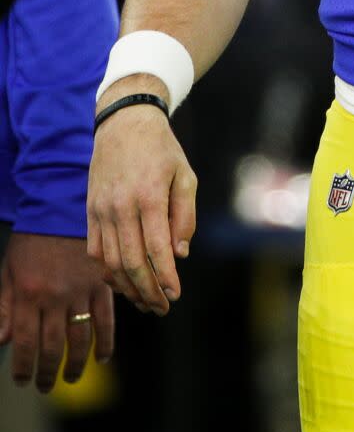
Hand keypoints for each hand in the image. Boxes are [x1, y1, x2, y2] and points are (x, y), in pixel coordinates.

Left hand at [0, 233, 113, 390]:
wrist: (63, 209)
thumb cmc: (31, 241)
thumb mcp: (9, 271)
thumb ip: (4, 307)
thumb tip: (2, 341)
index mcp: (29, 293)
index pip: (25, 342)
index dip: (23, 367)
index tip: (22, 381)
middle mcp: (55, 297)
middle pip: (52, 346)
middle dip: (46, 372)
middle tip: (43, 386)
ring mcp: (81, 292)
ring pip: (80, 339)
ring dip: (75, 365)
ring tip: (69, 378)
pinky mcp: (102, 286)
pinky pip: (106, 320)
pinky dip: (105, 342)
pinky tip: (101, 358)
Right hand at [87, 76, 197, 316]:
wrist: (124, 123)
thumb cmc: (162, 150)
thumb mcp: (185, 176)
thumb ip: (185, 216)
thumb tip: (180, 254)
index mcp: (148, 196)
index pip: (156, 249)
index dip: (165, 277)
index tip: (175, 296)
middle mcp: (121, 206)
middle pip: (130, 262)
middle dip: (148, 291)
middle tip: (162, 307)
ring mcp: (101, 210)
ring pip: (110, 261)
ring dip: (128, 287)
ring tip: (146, 301)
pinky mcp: (90, 211)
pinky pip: (96, 251)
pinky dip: (108, 271)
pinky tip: (124, 282)